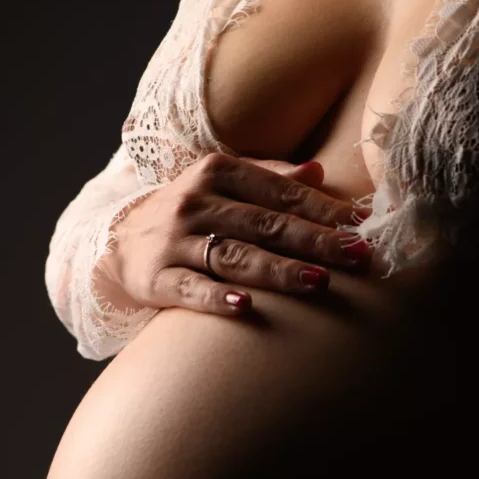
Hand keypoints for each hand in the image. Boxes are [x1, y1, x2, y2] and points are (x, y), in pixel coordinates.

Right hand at [110, 151, 372, 315]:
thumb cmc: (186, 214)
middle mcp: (196, 202)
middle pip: (266, 224)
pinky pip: (192, 290)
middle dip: (316, 241)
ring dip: (279, 271)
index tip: (363, 227)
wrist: (115, 241)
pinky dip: (218, 299)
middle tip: (357, 256)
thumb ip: (268, 177)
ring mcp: (174, 241)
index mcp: (217, 172)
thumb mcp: (219, 183)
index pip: (281, 193)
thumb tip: (318, 173)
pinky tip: (246, 307)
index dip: (325, 211)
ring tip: (318, 282)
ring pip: (236, 257)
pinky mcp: (156, 279)